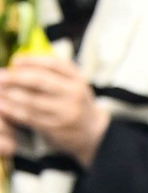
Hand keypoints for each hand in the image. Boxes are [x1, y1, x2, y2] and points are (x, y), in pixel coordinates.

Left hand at [0, 49, 109, 164]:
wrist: (93, 133)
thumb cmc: (76, 103)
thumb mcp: (73, 84)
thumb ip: (54, 72)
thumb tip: (20, 62)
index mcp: (77, 79)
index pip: (53, 64)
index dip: (31, 60)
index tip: (15, 60)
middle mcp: (73, 94)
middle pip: (40, 81)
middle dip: (16, 77)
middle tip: (0, 76)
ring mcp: (65, 112)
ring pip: (32, 100)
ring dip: (10, 95)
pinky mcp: (56, 127)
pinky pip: (30, 117)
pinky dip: (13, 111)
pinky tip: (3, 106)